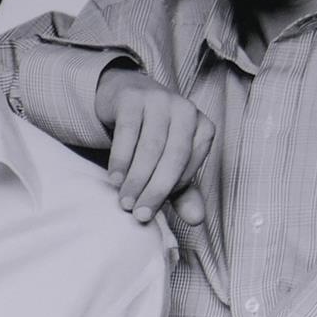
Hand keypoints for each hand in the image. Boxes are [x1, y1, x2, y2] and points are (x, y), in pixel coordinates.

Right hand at [94, 64, 213, 227]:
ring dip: (136, 178)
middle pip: (173, 156)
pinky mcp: (133, 97)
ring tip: (124, 200)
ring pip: (151, 146)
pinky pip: (128, 132)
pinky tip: (114, 178)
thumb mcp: (168, 164)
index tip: (151, 211)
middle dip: (155, 189)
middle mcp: (185, 110)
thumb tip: (197, 220)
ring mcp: (160, 99)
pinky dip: (120, 159)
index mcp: (202, 127)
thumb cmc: (151, 136)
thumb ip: (183, 191)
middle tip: (138, 214)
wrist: (123, 97)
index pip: (190, 165)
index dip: (172, 190)